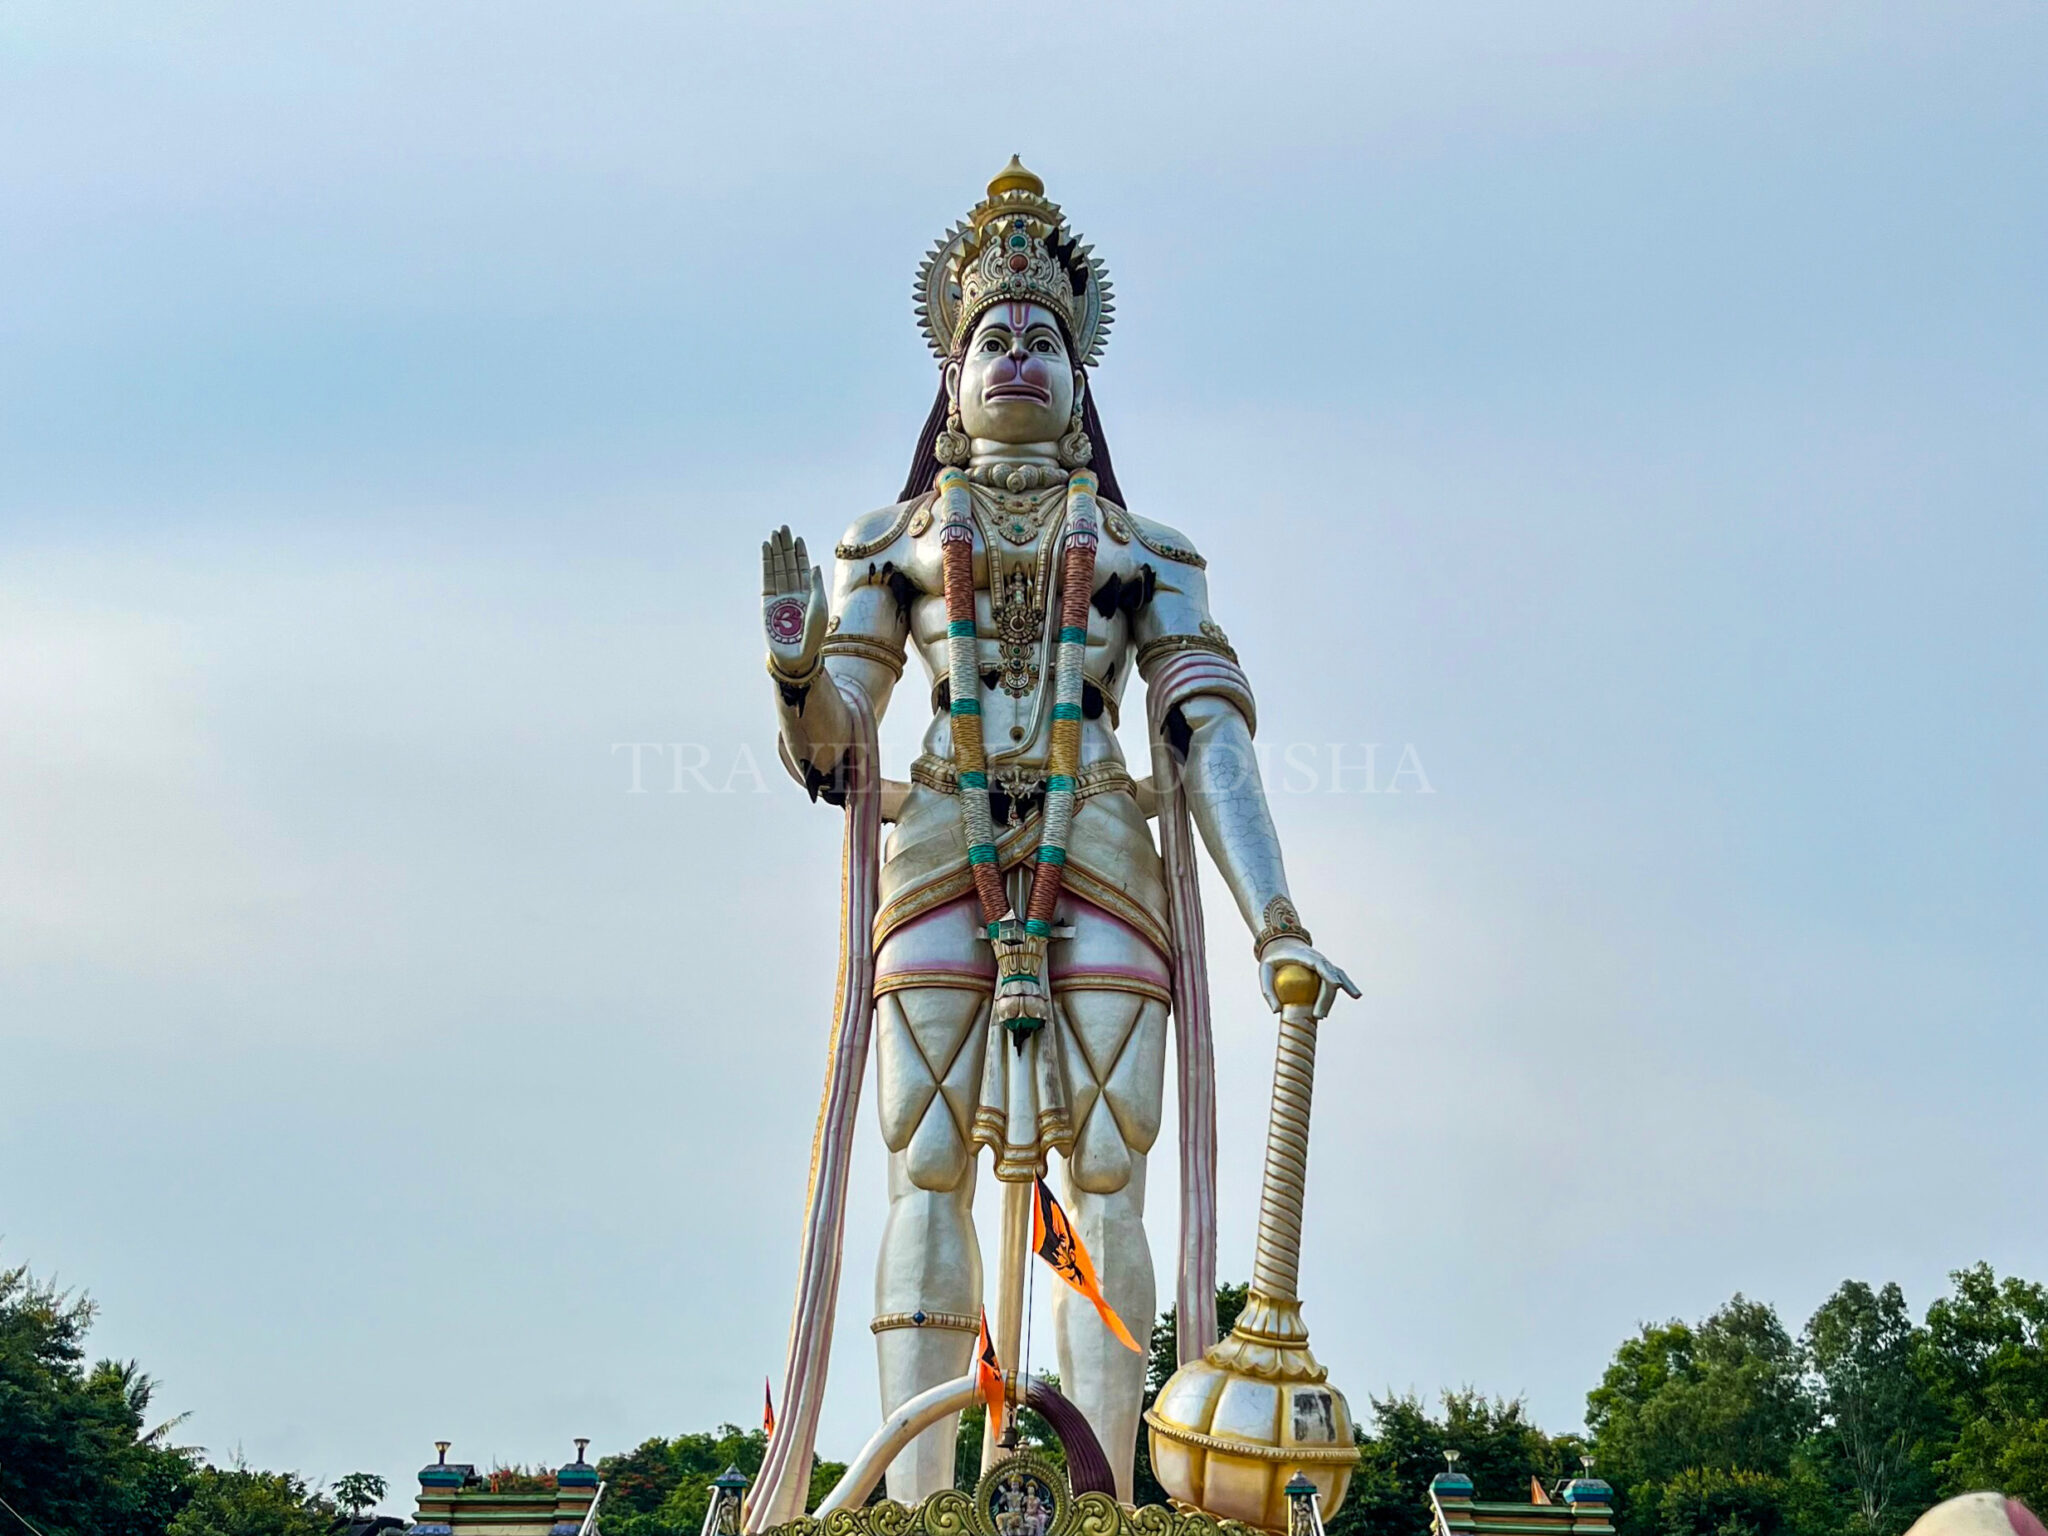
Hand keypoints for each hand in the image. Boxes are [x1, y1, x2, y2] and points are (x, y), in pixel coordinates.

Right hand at [761, 524, 828, 676]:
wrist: (797, 655)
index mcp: (808, 594)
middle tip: (784, 528)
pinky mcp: (767, 602)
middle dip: (786, 547)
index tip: (798, 538)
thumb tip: (814, 565)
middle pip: (788, 564)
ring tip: (773, 534)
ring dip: (775, 551)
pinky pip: (767, 578)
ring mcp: (779, 596)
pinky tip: (766, 549)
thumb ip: (815, 585)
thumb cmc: (813, 636)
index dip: (800, 553)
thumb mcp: (819, 607)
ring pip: (777, 568)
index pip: (802, 568)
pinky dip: (766, 563)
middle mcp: (793, 592)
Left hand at [1258, 938, 1359, 1019]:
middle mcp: (1318, 958)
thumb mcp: (1264, 971)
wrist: (1281, 945)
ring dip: (1331, 998)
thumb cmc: (1272, 959)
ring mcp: (1324, 963)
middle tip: (1317, 1016)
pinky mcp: (1326, 969)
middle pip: (1329, 977)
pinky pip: (1338, 978)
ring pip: (1337, 978)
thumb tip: (1276, 1012)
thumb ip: (1268, 990)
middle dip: (1326, 997)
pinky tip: (1356, 995)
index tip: (1336, 985)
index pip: (1320, 965)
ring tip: (1323, 1016)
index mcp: (1305, 955)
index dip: (1330, 974)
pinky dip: (1348, 986)